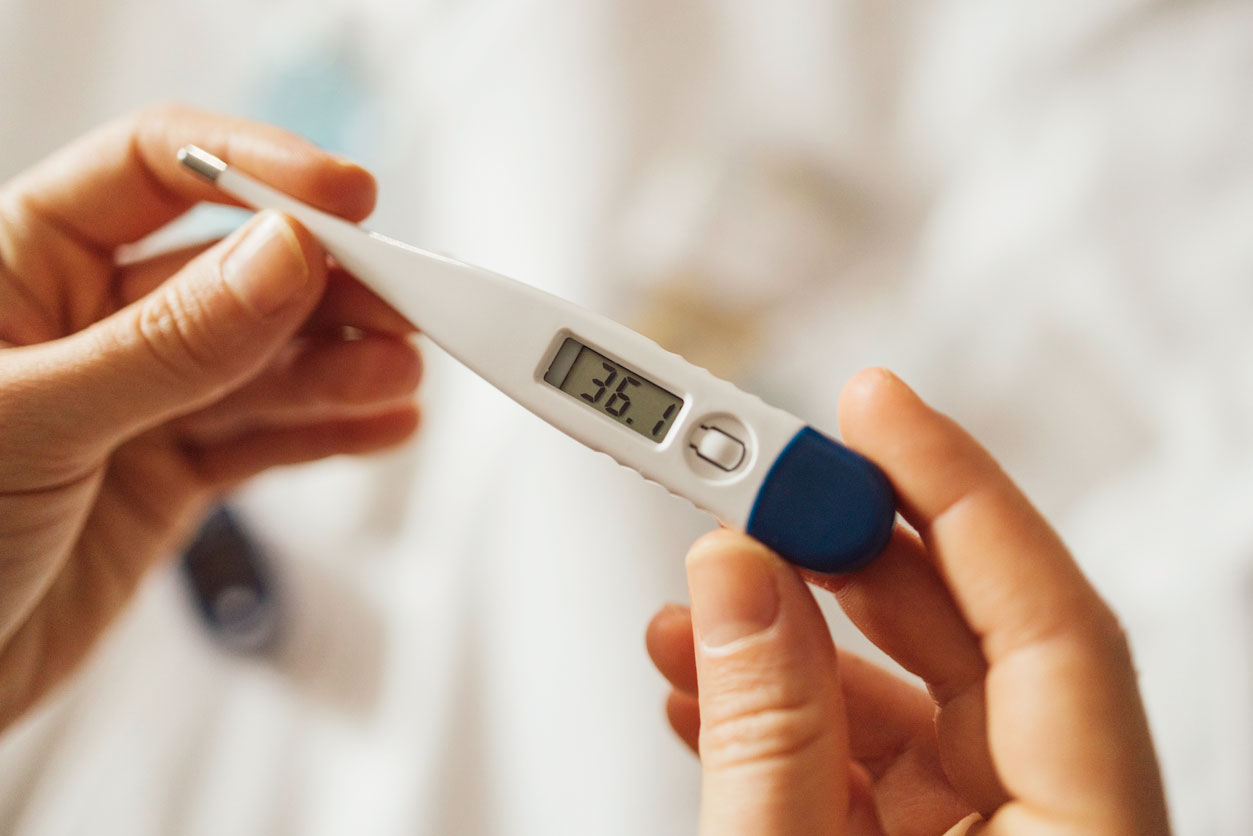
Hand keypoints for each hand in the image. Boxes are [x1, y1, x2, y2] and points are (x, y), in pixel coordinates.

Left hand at [0, 105, 421, 728]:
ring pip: (260, 362)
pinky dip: (326, 434)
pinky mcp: (165, 477)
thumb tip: (286, 256)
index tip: (348, 198)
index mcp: (21, 261)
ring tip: (401, 373)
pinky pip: (262, 441)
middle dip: (325, 282)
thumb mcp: (31, 422)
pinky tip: (383, 423)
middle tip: (406, 299)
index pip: (155, 168)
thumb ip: (168, 344)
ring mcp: (133, 401)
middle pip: (232, 268)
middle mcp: (86, 320)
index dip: (256, 168)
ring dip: (339, 365)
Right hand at [646, 369, 1170, 834]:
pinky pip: (873, 752)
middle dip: (846, 550)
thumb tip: (737, 576)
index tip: (870, 403)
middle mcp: (1059, 827)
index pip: (1051, 620)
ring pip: (912, 691)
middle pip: (971, 634)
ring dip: (792, 637)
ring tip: (697, 608)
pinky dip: (788, 711)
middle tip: (753, 489)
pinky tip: (706, 686)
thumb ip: (768, 734)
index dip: (955, 488)